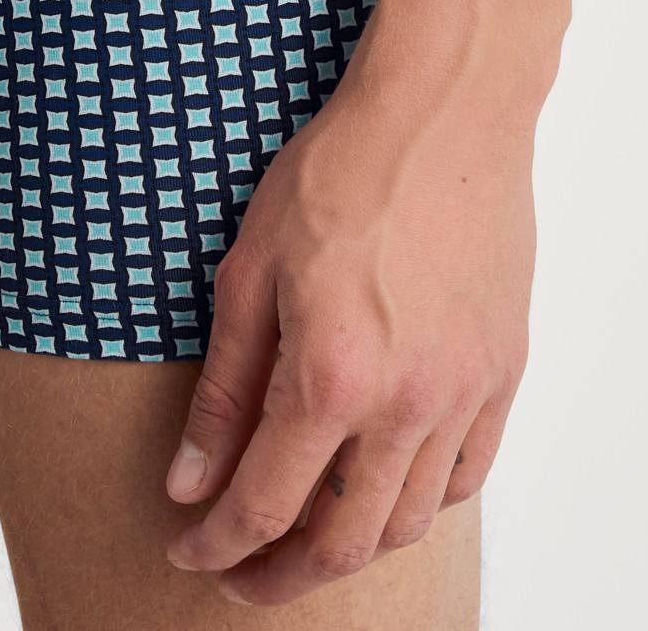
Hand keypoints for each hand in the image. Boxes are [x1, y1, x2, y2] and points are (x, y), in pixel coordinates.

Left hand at [163, 39, 538, 606]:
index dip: (216, 543)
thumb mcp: (248, 273)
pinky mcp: (502, 370)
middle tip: (240, 572)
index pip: (263, 506)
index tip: (188, 550)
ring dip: (351, 543)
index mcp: (331, 379)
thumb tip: (190, 481)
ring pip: (410, 520)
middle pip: (344, 542)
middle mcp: (407, 404)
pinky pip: (466, 473)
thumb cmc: (335, 176)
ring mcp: (465, 392)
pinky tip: (382, 479)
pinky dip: (418, 498)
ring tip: (307, 529)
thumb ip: (224, 390)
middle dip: (280, 574)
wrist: (439, 115)